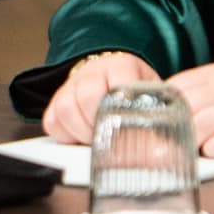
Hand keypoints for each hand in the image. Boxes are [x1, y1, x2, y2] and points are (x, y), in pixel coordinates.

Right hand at [41, 51, 158, 143]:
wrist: (114, 78)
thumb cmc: (136, 94)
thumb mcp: (153, 97)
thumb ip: (157, 115)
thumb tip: (161, 147)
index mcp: (122, 65)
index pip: (117, 86)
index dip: (121, 114)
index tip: (128, 133)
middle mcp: (92, 72)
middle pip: (87, 97)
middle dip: (99, 126)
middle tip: (111, 140)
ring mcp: (71, 85)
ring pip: (65, 109)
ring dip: (82, 132)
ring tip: (97, 140)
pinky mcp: (55, 102)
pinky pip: (52, 122)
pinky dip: (65, 135)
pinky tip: (82, 137)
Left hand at [165, 63, 213, 156]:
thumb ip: (201, 92)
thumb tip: (168, 110)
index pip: (173, 88)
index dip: (160, 109)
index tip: (153, 125)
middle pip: (182, 108)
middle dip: (170, 129)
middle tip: (165, 145)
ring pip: (200, 125)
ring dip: (190, 141)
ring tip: (189, 152)